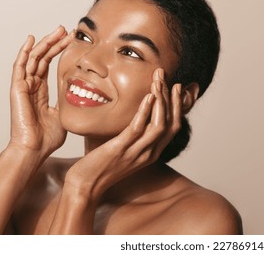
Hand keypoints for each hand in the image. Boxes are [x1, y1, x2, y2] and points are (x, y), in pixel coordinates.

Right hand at [9, 26, 72, 159]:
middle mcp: (32, 86)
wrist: (35, 149)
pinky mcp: (17, 89)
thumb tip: (83, 96)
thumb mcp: (64, 114)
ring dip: (45, 43)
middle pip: (42, 57)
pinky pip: (20, 67)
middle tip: (66, 30)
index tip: (72, 40)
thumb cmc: (48, 137)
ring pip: (33, 58)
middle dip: (54, 42)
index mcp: (42, 91)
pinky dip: (25, 52)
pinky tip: (31, 40)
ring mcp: (24, 87)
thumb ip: (69, 102)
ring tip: (57, 30)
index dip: (60, 51)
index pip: (50, 64)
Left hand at [65, 68, 181, 200]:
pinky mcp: (120, 150)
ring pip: (159, 125)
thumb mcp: (125, 150)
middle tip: (167, 77)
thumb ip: (134, 136)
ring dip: (161, 101)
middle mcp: (148, 154)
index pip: (173, 127)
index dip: (178, 107)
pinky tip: (147, 97)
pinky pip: (137, 129)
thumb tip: (137, 116)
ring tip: (158, 82)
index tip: (176, 87)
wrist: (85, 186)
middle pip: (171, 124)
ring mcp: (136, 153)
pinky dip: (145, 111)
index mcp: (152, 153)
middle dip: (172, 99)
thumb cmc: (101, 165)